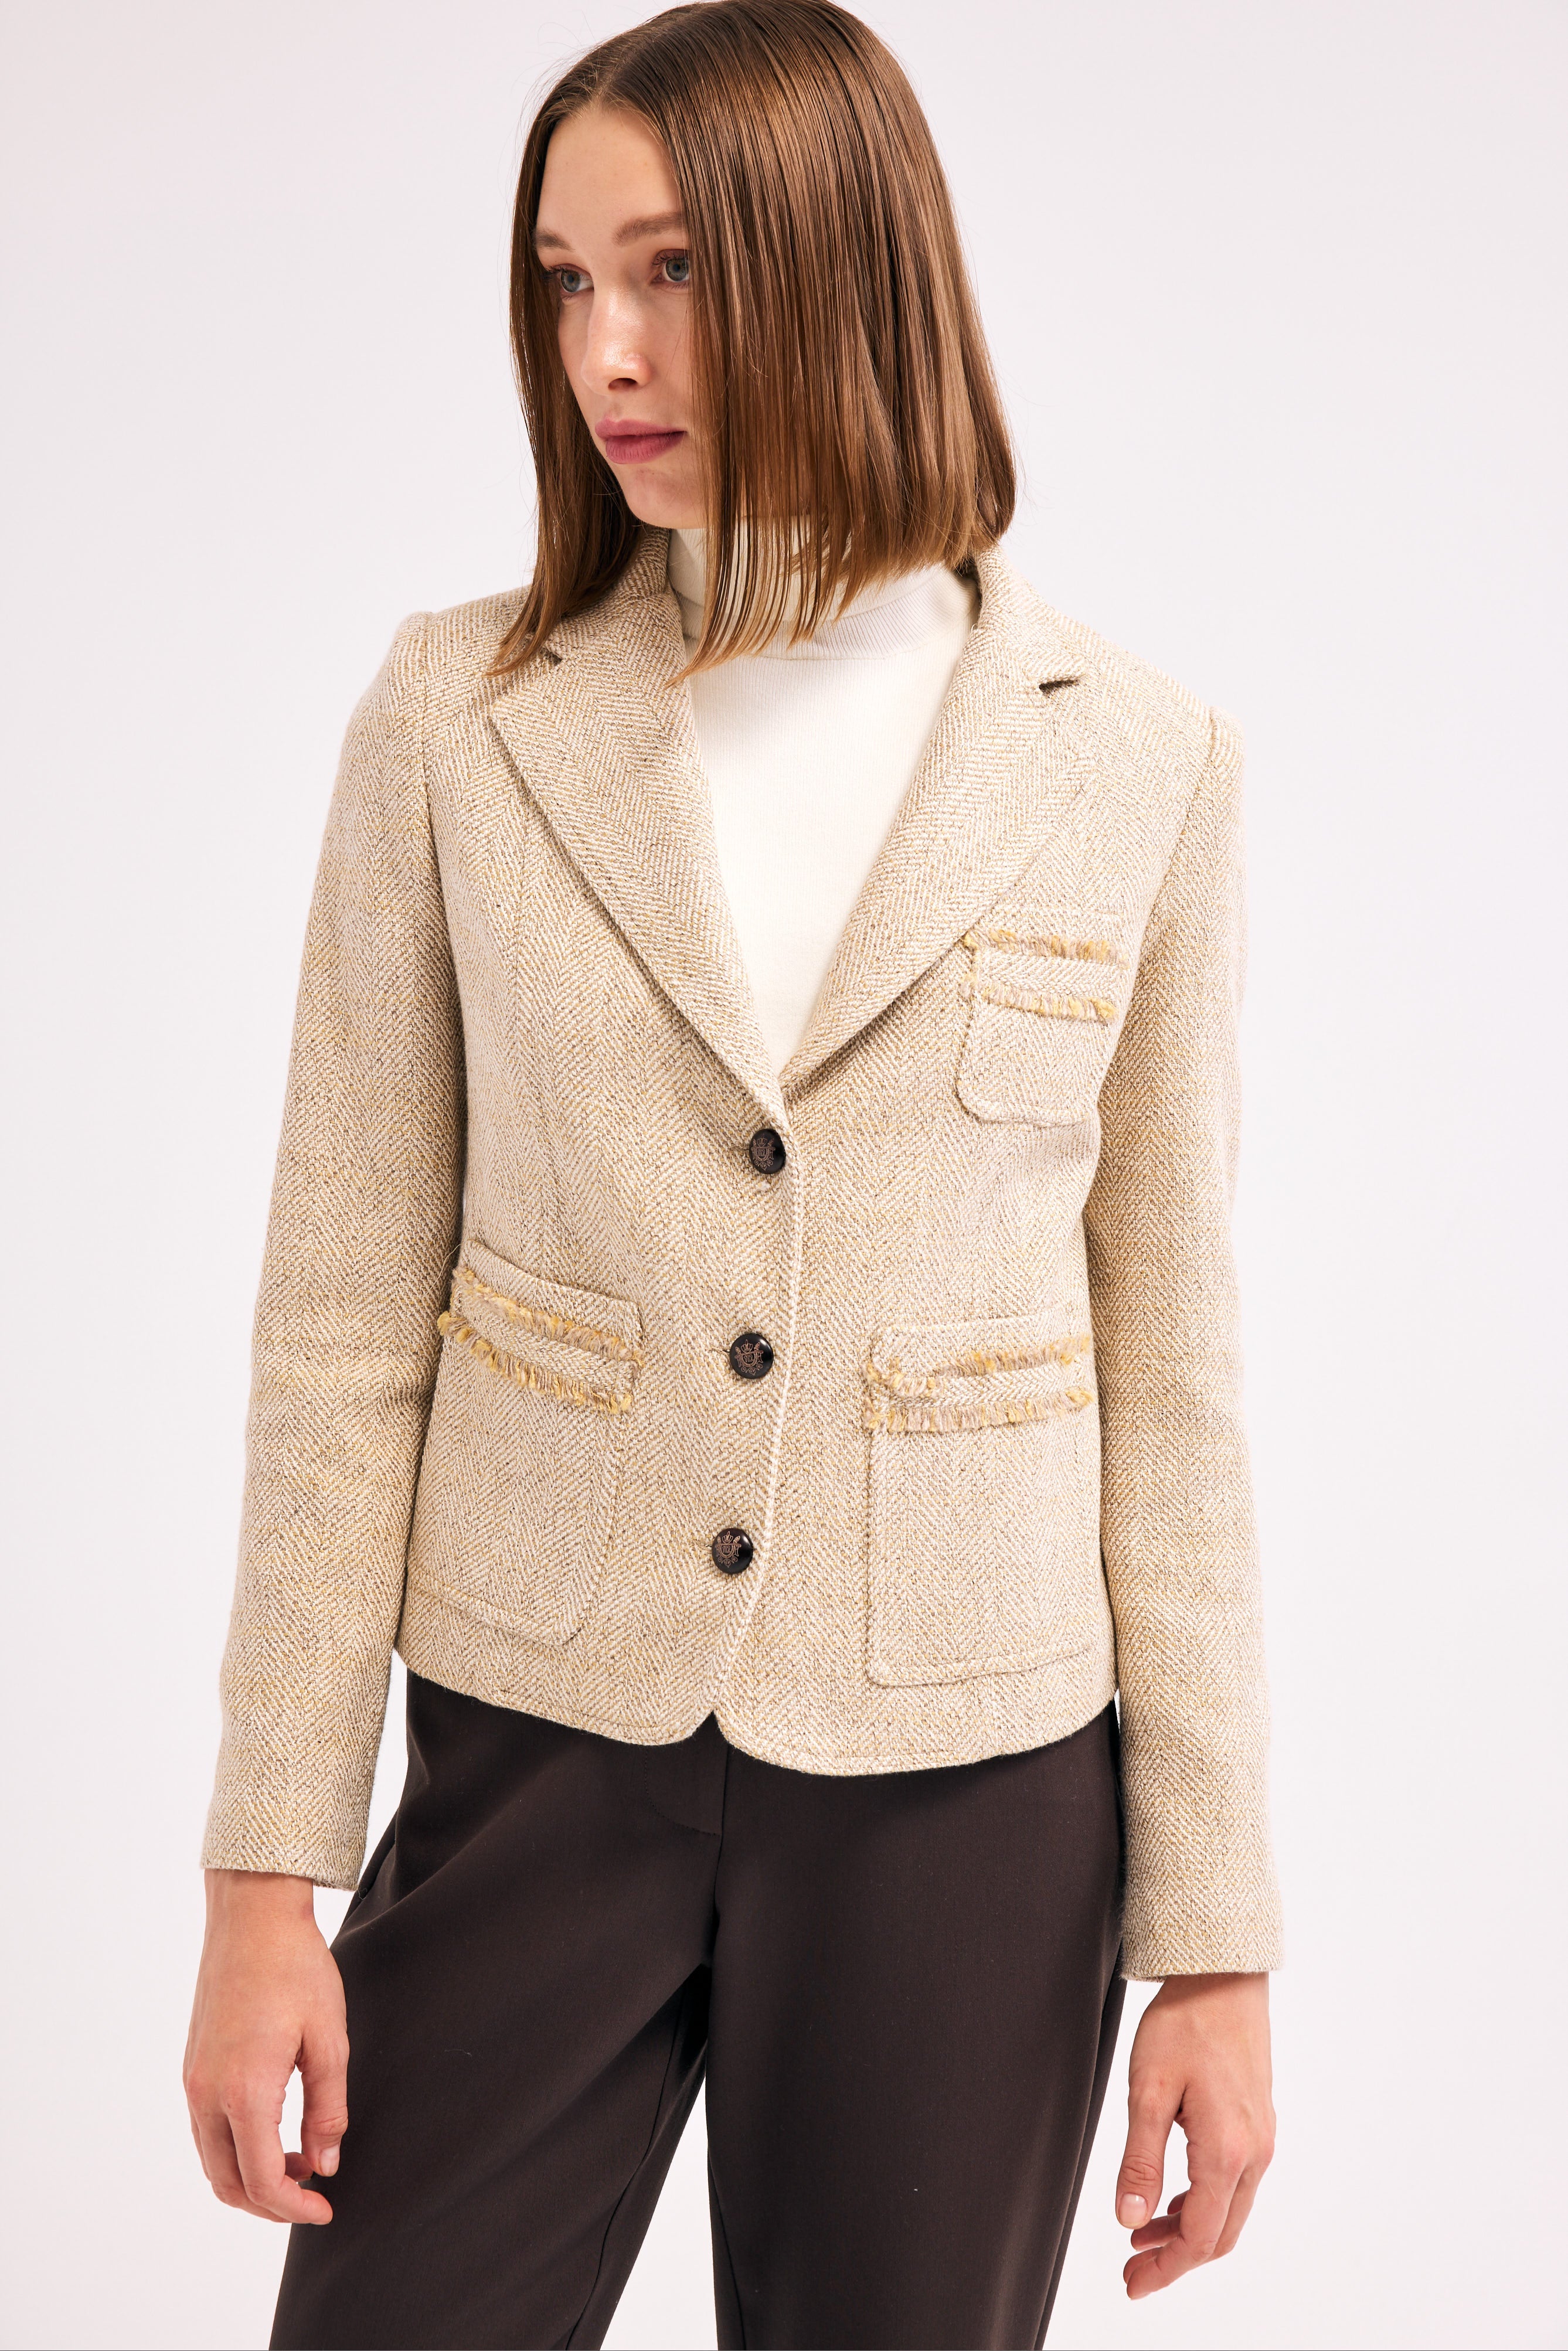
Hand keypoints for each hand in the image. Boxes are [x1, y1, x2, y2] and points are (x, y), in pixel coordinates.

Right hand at [184, 1869, 348, 2224]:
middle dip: (269, 2203)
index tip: (324, 2209)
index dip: (293, 2207)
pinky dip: (236, 2149)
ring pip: (213, 2160)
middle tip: (312, 2196)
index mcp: (244, 2091)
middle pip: (228, 2182)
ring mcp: (193, 2080)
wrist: (253, 1916)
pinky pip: (206, 2131)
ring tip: (300, 2164)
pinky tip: (274, 2132)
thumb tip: (326, 2164)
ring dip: (251, 2177)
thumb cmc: (296, 1969)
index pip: (261, 2180)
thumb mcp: (329, 2039)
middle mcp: (207, 2093)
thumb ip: (328, 2110)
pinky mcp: (193, 2066)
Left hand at [1114, 1970, 1273, 2297]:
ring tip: (1142, 2236)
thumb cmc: (1185, 2022)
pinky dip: (1202, 2203)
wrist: (1223, 1977)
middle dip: (1177, 2259)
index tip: (1134, 2283)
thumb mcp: (1148, 2090)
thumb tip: (1130, 2219)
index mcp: (1228, 2149)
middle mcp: (1254, 2151)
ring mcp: (1260, 2138)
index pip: (1200, 2235)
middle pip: (1220, 2234)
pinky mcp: (1256, 2124)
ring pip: (1229, 2211)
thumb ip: (1140, 2160)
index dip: (1167, 2268)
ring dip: (1188, 2232)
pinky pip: (1234, 2184)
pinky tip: (1170, 2199)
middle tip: (1134, 2272)